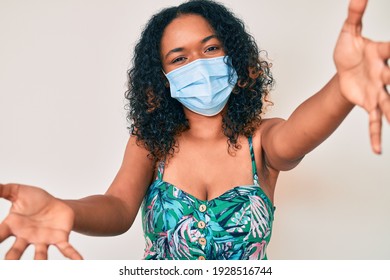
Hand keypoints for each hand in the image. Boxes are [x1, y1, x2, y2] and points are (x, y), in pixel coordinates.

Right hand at [0, 183, 82, 259]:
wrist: (56, 205)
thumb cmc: (35, 201)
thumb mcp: (18, 192)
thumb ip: (4, 190)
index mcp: (13, 227)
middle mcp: (26, 237)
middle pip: (16, 252)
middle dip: (12, 258)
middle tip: (8, 264)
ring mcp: (43, 240)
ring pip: (40, 255)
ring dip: (40, 262)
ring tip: (40, 268)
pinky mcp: (59, 239)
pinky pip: (66, 249)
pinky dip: (72, 255)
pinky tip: (79, 261)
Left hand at [334, 0, 389, 153]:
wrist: (343, 69)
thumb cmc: (350, 51)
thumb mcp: (348, 32)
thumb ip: (354, 15)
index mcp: (379, 53)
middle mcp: (383, 73)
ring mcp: (378, 91)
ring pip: (389, 104)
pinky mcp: (369, 105)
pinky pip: (373, 122)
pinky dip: (376, 135)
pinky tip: (378, 151)